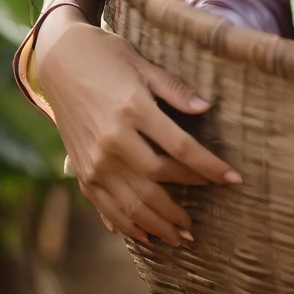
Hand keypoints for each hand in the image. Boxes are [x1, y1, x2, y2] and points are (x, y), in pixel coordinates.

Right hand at [31, 10, 240, 245]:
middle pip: (158, 180)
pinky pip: (107, 207)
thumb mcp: (144, 64)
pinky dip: (127, 224)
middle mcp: (112, 140)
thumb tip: (207, 108)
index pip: (181, 148)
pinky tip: (146, 236)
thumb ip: (176, 90)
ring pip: (132, 202)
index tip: (234, 179)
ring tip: (181, 237)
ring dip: (159, 223)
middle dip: (184, 202)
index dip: (210, 166)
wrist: (59, 62)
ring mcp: (94, 160)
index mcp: (133, 110)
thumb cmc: (109, 57)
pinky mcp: (82, 172)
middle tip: (204, 219)